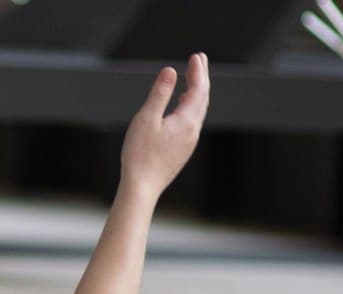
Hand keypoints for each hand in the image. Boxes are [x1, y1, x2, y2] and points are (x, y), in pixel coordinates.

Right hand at [119, 53, 208, 197]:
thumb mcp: (147, 119)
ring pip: (198, 111)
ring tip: (193, 79)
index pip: (198, 90)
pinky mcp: (182, 150)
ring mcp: (189, 142)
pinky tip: (182, 106)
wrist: (142, 187)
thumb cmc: (140, 154)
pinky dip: (191, 107)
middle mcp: (192, 131)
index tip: (196, 56)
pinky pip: (192, 122)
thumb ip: (160, 94)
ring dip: (197, 92)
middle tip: (199, 60)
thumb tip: (170, 71)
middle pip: (202, 99)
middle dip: (201, 78)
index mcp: (186, 121)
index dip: (198, 72)